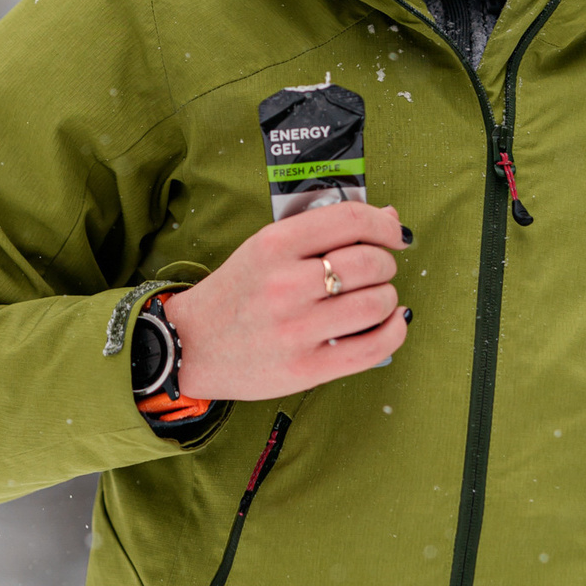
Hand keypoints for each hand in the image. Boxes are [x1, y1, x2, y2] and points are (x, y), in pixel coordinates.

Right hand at [163, 202, 411, 401]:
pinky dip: (394, 332)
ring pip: (376, 303)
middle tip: (377, 272)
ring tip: (375, 300)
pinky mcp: (305, 368)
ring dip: (388, 298)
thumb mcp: (265, 249)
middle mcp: (284, 284)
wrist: (190, 346)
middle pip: (369, 263)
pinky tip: (391, 324)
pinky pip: (372, 348)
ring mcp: (295, 329)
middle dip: (385, 265)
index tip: (395, 234)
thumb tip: (389, 217)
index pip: (351, 220)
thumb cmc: (236, 294)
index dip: (385, 225)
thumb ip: (322, 232)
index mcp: (274, 245)